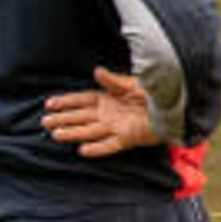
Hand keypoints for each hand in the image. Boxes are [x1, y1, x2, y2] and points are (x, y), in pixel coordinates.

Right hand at [42, 67, 157, 156]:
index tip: (49, 104)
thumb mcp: (133, 83)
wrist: (175, 106)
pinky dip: (98, 148)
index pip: (82, 100)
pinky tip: (83, 150)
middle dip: (63, 119)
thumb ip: (114, 81)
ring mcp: (117, 126)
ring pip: (90, 131)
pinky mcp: (128, 138)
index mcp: (108, 99)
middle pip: (81, 117)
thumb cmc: (154, 93)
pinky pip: (110, 144)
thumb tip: (96, 71)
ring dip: (74, 133)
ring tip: (57, 135)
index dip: (66, 102)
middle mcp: (109, 114)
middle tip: (45, 122)